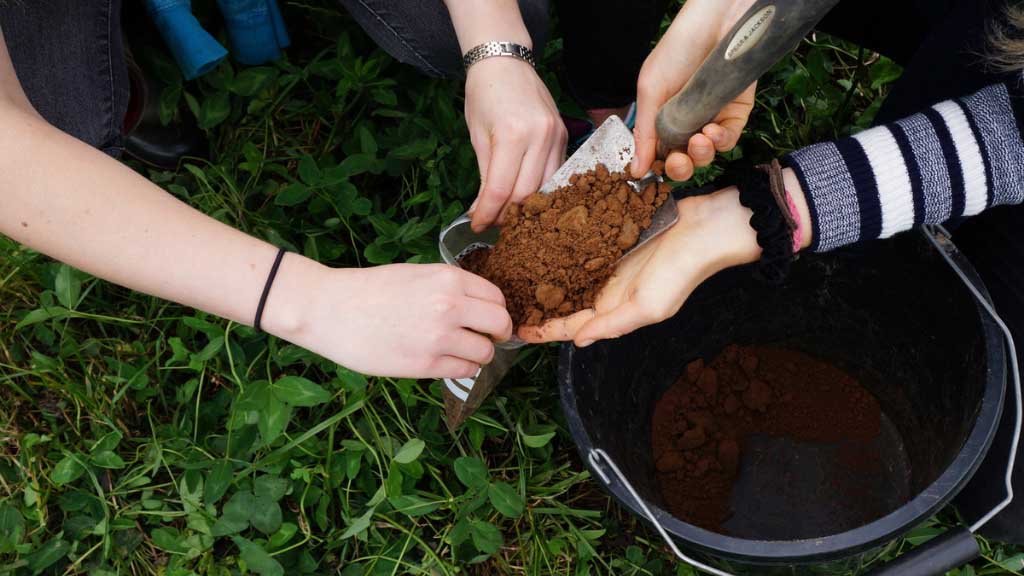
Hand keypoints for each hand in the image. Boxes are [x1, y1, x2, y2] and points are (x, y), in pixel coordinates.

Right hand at [271, 263, 512, 378]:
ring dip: (479, 354)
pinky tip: (447, 362)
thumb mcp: (416, 274)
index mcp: (448, 278)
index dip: (496, 310)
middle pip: (500, 324)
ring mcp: (439, 337)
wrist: (330, 309)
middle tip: (489, 338)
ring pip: (485, 353)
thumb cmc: (369, 290)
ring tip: (462, 352)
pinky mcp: (425, 365)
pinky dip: (462, 369)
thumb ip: (449, 287)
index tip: (490, 319)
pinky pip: (464, 371)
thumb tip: (478, 306)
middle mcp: (450, 306)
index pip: (496, 298)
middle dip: (499, 334)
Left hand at [465, 57, 566, 231]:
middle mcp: (539, 136)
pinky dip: (540, 189)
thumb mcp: (477, 136)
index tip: (476, 225)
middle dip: (507, 215)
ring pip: (546, 188)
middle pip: (527, 194)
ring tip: (508, 212)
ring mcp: (556, 136)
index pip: (500, 190)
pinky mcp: (565, 136)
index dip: (487, 214)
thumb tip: (482, 210)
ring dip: (526, 206)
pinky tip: (526, 194)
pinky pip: (556, 173)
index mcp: (512, 134)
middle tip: (491, 222)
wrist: (505, 61)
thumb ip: (484, 176)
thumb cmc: (483, 95)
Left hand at [519, 168, 812, 345]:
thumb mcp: (649, 306)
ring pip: (567, 271)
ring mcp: (608, 260)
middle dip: (536, 303)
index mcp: (614, 309)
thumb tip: (578, 343)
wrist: (706, 226)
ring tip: (515, 272)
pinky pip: (580, 242)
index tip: (514, 330)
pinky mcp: (612, 235)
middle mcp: (607, 287)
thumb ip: (612, 324)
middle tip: (504, 301)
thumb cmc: (682, 271)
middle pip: (563, 299)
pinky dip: (560, 245)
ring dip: (543, 274)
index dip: (543, 330)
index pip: (570, 325)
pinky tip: (540, 239)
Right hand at [632, 0, 756, 181]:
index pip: (661, 154)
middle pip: (686, 160)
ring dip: (702, 154)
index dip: (661, 167)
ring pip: (708, 154)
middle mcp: (688, 121)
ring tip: (699, 139)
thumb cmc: (677, 49)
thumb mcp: (651, 91)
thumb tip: (635, 171)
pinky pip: (730, 138)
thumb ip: (645, 133)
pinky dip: (721, 141)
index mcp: (663, 118)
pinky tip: (712, 131)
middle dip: (682, 167)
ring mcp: (712, 118)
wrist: (715, 22)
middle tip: (679, 161)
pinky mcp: (736, 111)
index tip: (658, 170)